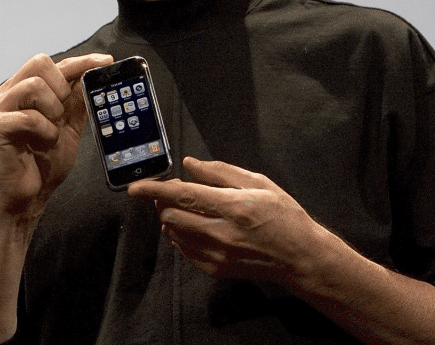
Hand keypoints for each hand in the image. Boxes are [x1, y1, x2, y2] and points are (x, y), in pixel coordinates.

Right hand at [0, 53, 112, 218]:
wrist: (28, 196)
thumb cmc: (45, 161)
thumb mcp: (69, 125)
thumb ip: (76, 100)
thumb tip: (92, 73)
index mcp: (25, 90)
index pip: (54, 64)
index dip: (82, 61)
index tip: (105, 61)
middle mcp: (9, 94)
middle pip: (39, 62)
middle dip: (61, 85)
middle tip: (64, 111)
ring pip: (33, 85)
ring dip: (53, 109)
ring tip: (53, 129)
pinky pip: (28, 116)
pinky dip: (45, 130)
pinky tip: (46, 141)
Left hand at [128, 157, 325, 285]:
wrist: (299, 258)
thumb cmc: (284, 216)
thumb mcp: (259, 183)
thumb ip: (221, 172)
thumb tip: (189, 164)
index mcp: (233, 207)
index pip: (182, 196)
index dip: (154, 189)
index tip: (135, 187)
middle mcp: (221, 233)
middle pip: (170, 216)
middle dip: (163, 201)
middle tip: (173, 191)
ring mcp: (216, 254)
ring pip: (173, 233)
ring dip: (171, 217)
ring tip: (188, 207)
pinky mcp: (214, 269)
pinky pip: (183, 249)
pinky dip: (181, 234)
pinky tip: (197, 225)